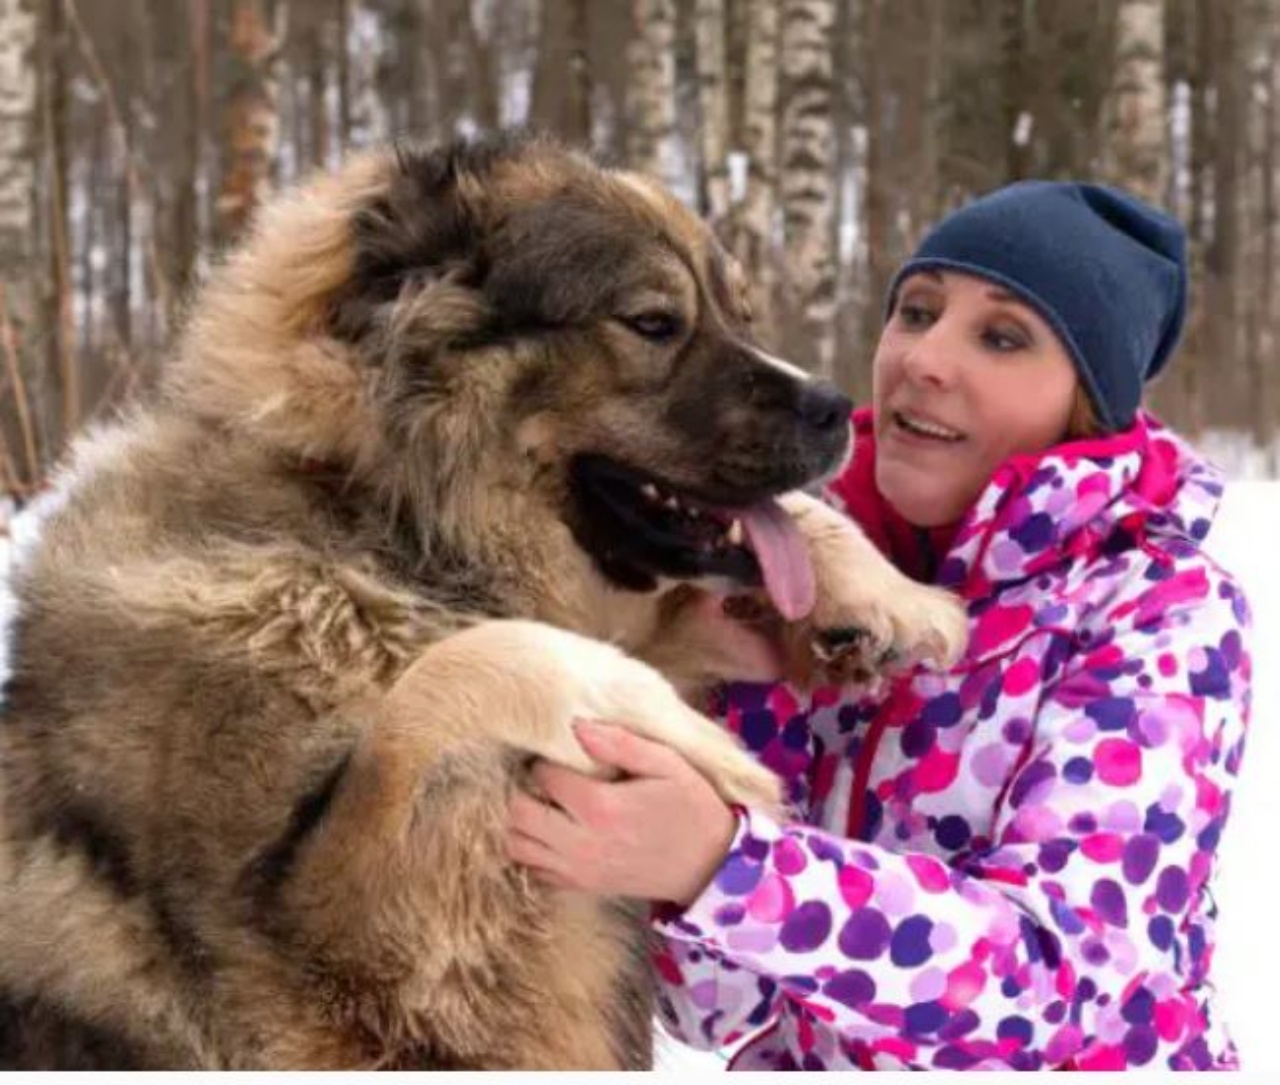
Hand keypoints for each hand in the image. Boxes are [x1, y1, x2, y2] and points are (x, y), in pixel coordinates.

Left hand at [506, 720, 738, 906]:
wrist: (710, 866)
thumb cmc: (691, 807)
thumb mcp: (668, 764)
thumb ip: (621, 744)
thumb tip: (577, 726)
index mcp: (601, 806)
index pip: (543, 776)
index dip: (543, 759)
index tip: (555, 752)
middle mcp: (581, 842)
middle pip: (518, 812)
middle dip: (521, 788)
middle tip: (539, 776)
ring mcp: (579, 869)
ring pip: (517, 845)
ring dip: (519, 820)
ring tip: (539, 801)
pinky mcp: (581, 886)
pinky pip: (534, 870)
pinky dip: (530, 849)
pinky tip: (548, 830)